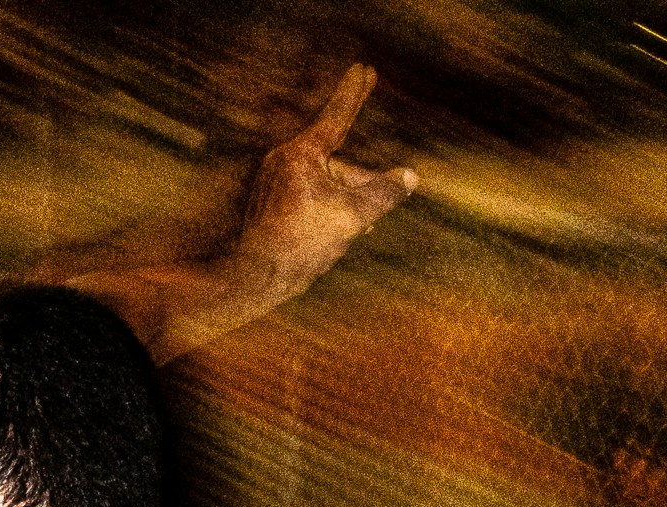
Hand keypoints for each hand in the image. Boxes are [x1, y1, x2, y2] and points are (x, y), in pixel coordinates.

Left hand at [235, 64, 416, 308]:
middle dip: (360, 186)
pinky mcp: (269, 205)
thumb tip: (409, 177)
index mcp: (302, 154)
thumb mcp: (354, 216)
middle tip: (375, 208)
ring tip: (359, 229)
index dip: (354, 93)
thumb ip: (384, 193)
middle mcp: (284, 161)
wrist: (256, 278)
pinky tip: (338, 233)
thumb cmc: (301, 243)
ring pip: (324, 184)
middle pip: (337, 164)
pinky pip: (307, 198)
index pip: (337, 116)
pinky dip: (327, 211)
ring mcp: (274, 183)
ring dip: (346, 203)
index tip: (363, 69)